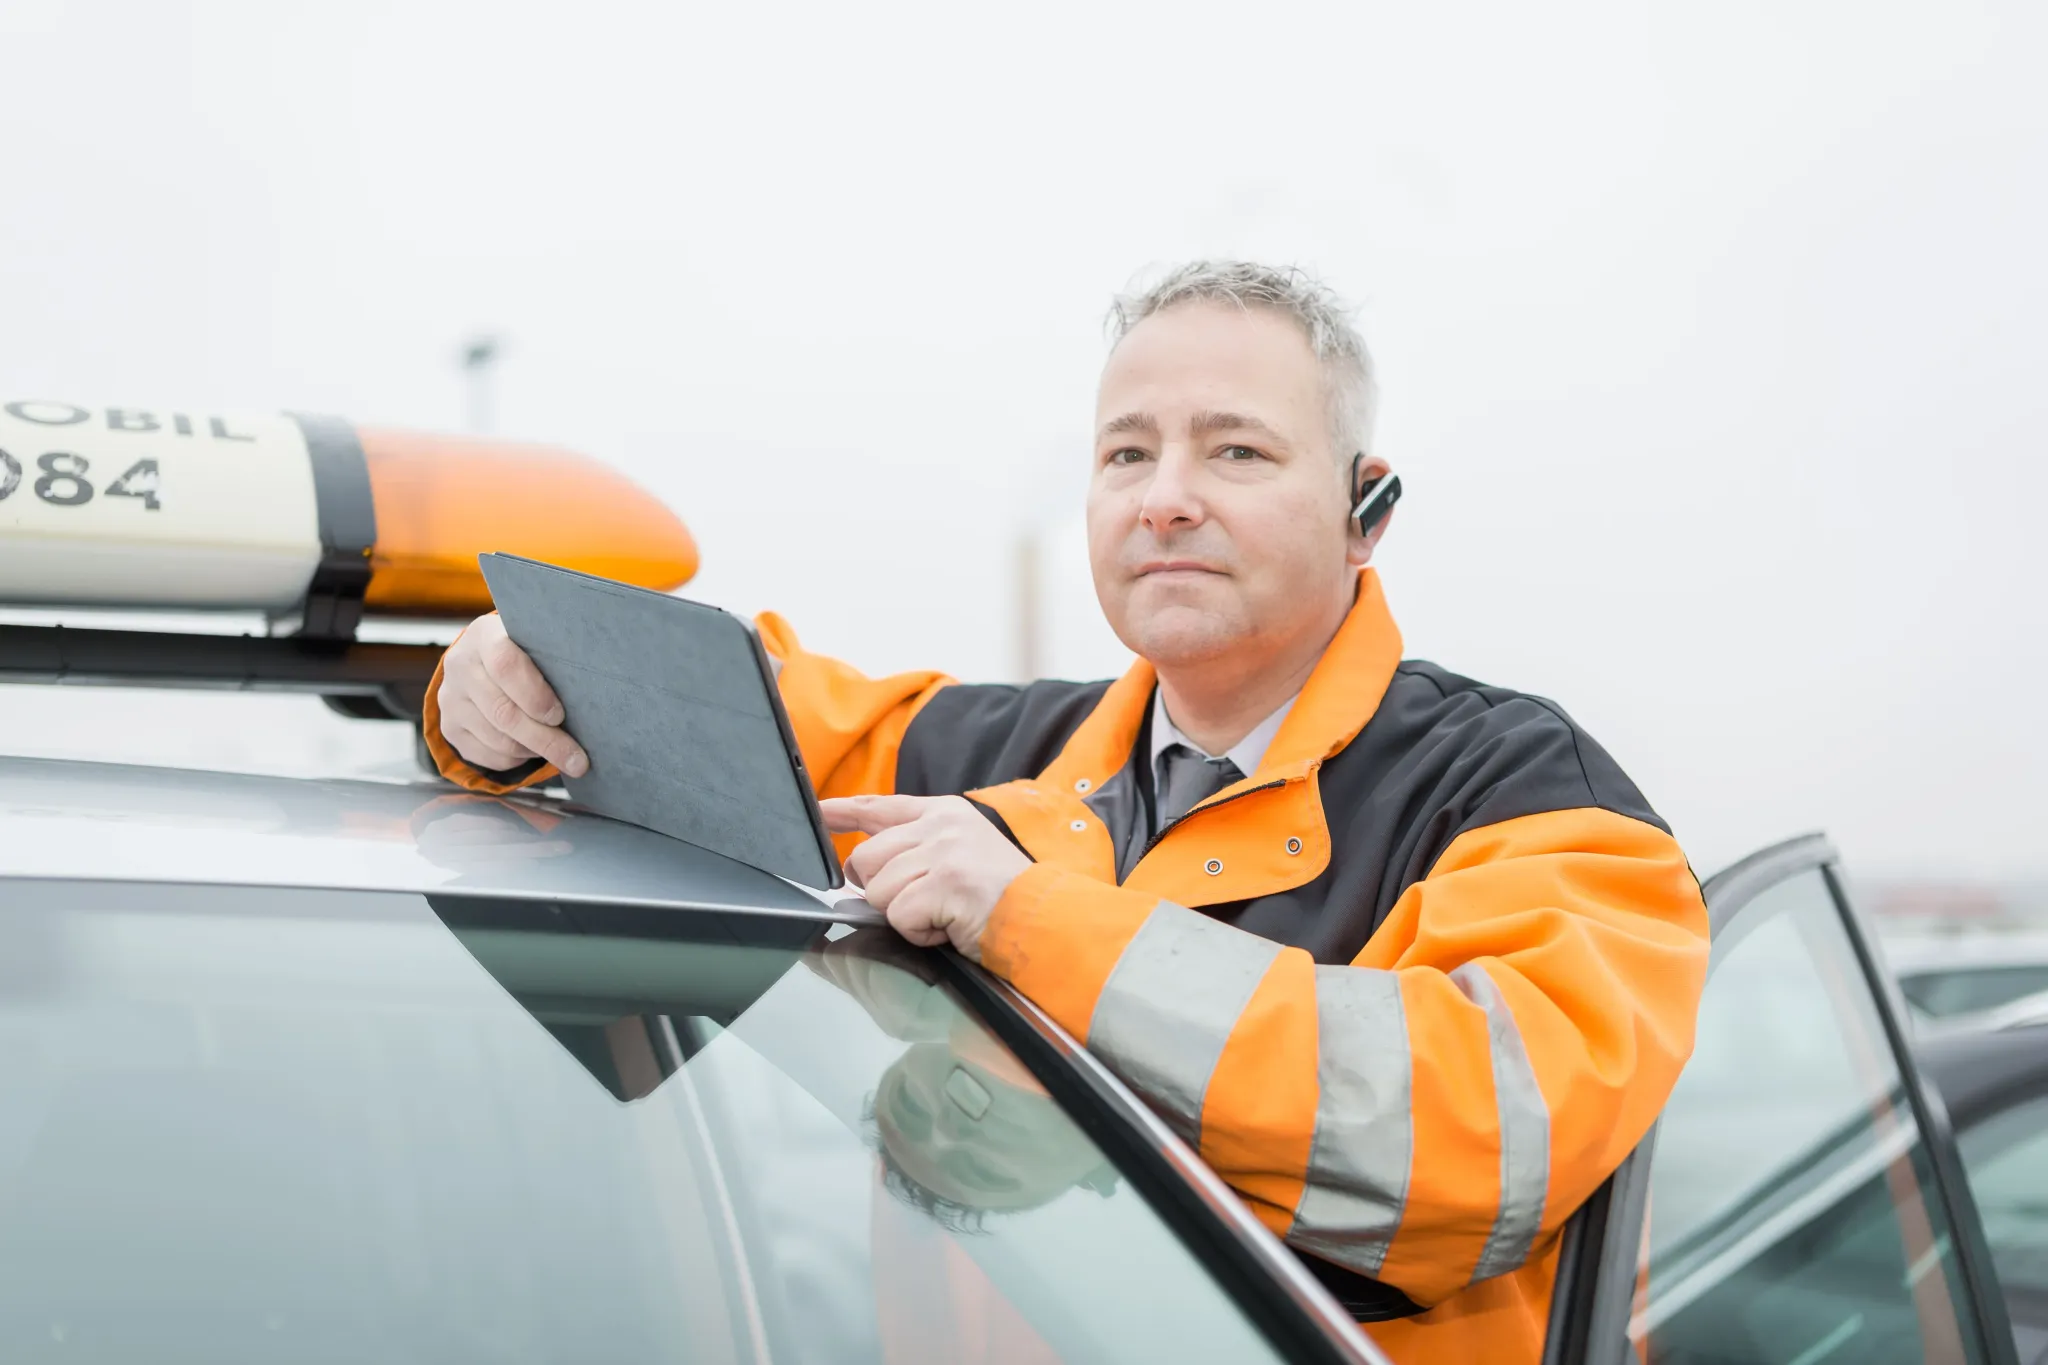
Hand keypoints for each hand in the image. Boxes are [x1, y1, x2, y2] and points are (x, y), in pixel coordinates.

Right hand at [436, 613, 588, 776]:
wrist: (481, 657)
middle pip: (503, 712)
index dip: (535, 695)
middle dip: (546, 739)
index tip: (560, 715)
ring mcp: (451, 699)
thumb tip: (598, 687)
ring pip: (498, 739)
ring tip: (562, 752)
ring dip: (535, 751)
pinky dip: (517, 758)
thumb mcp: (537, 640)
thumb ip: (556, 655)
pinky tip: (533, 749)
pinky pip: (488, 755)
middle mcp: (460, 666)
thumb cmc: (526, 649)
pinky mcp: (449, 727)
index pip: (506, 666)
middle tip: (578, 759)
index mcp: (485, 636)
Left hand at [822, 795, 1031, 961]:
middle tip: (916, 902)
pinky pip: (899, 916)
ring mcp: (943, 851)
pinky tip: (948, 928)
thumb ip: (916, 848)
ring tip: (942, 914)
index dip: (842, 812)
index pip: (880, 806)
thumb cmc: (1001, 896)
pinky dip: (919, 933)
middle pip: (866, 858)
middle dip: (879, 890)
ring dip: (904, 914)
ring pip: (878, 890)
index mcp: (944, 812)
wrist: (1044, 919)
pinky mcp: (944, 883)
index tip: (819, 814)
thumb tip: (861, 866)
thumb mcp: (960, 853)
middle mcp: (941, 825)